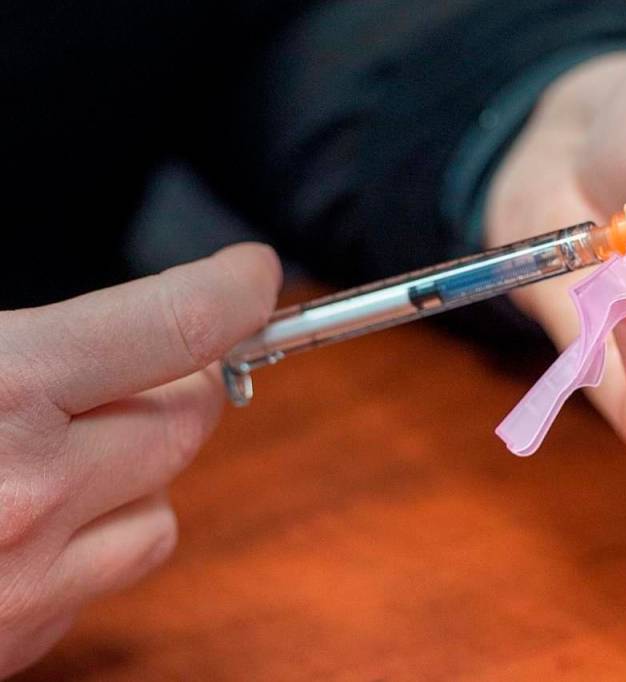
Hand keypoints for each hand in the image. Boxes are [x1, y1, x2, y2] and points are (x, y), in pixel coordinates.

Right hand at [0, 244, 280, 676]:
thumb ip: (42, 341)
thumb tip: (148, 332)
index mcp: (3, 387)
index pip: (181, 323)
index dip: (234, 290)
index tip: (251, 277)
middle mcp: (31, 489)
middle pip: (191, 417)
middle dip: (181, 382)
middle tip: (136, 369)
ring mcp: (29, 579)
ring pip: (164, 506)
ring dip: (136, 471)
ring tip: (57, 454)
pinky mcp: (22, 639)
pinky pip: (109, 571)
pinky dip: (92, 539)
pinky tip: (22, 524)